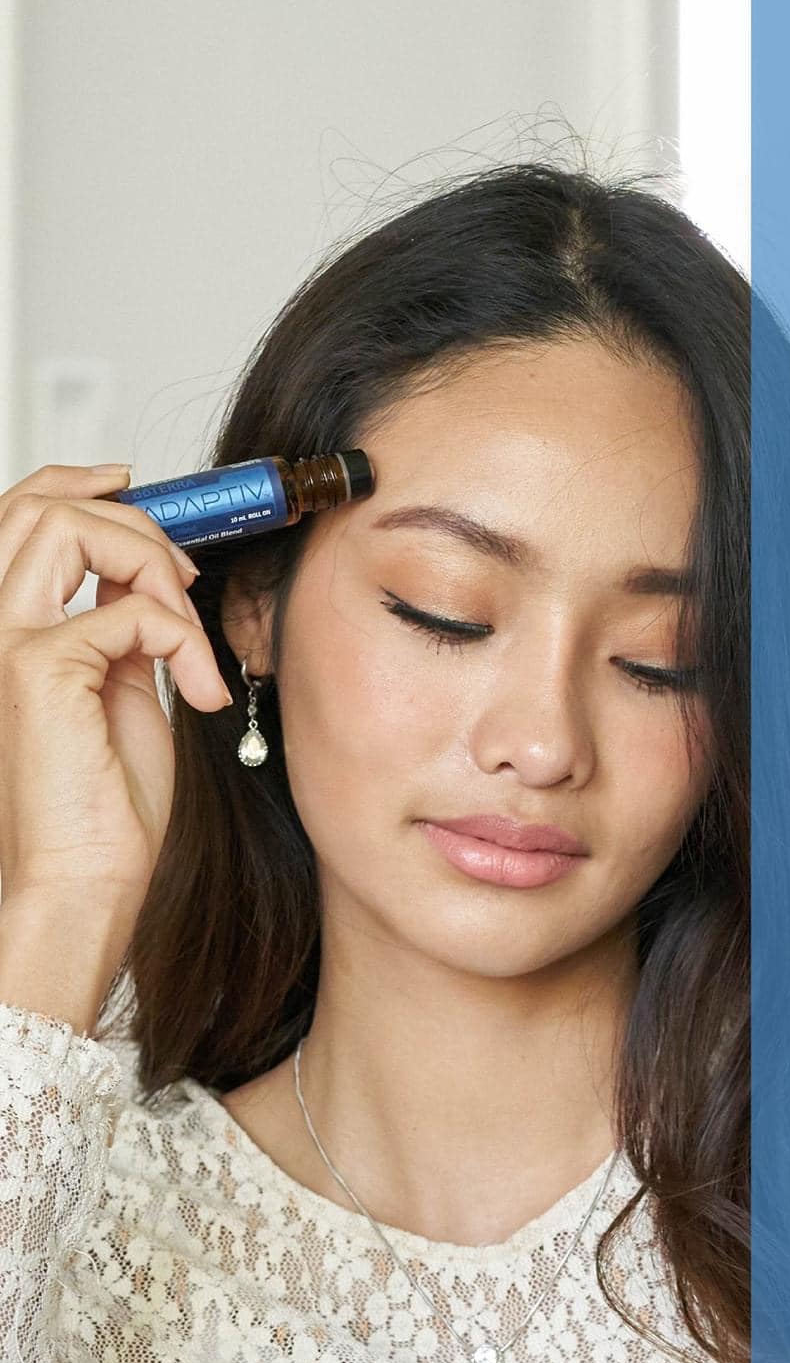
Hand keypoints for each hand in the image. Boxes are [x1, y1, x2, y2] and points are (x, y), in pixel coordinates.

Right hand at [0, 463, 231, 1026]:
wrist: (85, 878)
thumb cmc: (104, 806)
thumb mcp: (122, 693)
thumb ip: (123, 632)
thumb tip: (149, 583)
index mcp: (14, 627)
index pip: (25, 516)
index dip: (81, 484)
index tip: (140, 486)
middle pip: (42, 505)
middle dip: (131, 520)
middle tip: (183, 578)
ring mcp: (8, 641)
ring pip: (68, 530)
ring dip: (150, 563)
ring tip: (188, 635)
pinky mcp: (38, 669)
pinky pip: (127, 611)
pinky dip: (182, 640)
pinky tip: (197, 694)